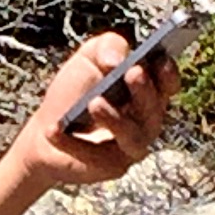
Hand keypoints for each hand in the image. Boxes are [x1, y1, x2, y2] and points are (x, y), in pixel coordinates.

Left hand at [14, 31, 179, 189]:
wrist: (46, 129)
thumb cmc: (75, 92)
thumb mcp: (89, 58)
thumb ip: (107, 46)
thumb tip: (116, 61)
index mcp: (147, 91)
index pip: (167, 85)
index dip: (168, 74)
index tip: (160, 60)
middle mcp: (146, 121)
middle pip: (153, 110)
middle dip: (144, 91)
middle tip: (132, 72)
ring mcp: (131, 147)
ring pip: (132, 137)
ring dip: (115, 119)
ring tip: (94, 102)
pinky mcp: (111, 167)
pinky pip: (96, 157)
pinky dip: (73, 144)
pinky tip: (54, 129)